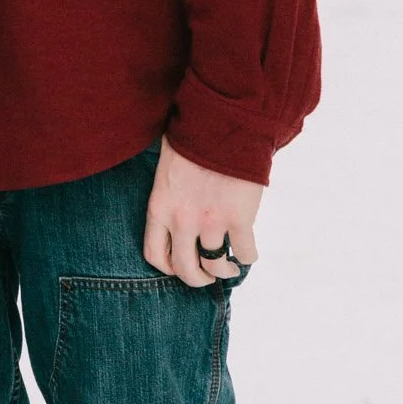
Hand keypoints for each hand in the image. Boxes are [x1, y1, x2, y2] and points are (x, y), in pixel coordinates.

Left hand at [143, 139, 263, 290]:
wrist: (224, 125)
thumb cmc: (194, 138)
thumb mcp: (167, 168)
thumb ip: (168, 193)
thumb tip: (175, 201)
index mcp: (160, 208)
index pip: (155, 255)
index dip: (169, 267)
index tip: (179, 266)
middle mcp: (182, 221)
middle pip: (185, 269)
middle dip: (197, 279)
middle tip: (207, 276)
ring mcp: (211, 222)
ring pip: (215, 265)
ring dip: (224, 270)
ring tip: (230, 267)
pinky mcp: (239, 220)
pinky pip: (244, 252)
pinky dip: (247, 257)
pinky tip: (248, 253)